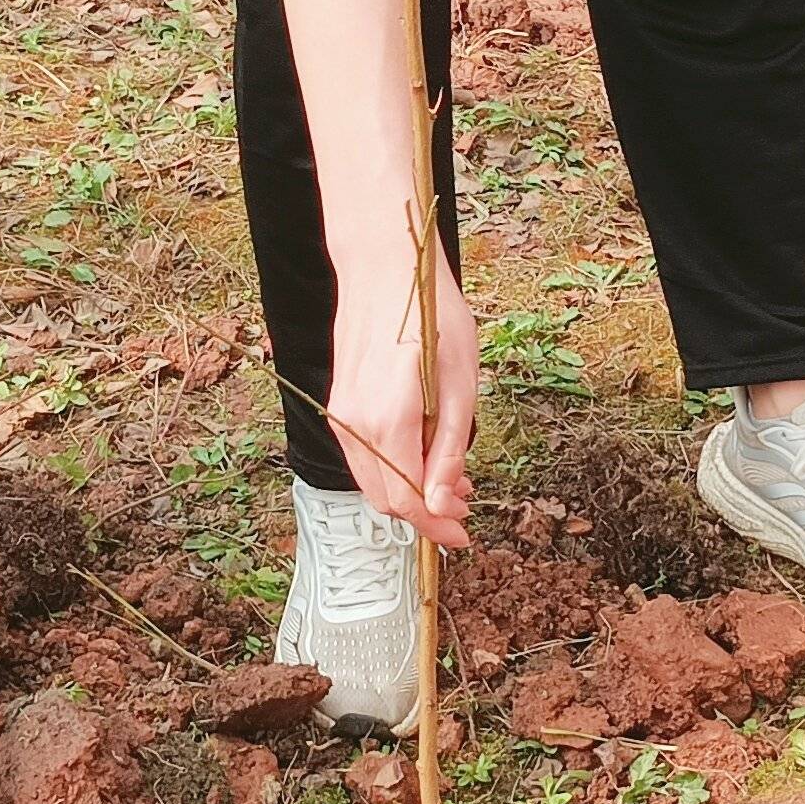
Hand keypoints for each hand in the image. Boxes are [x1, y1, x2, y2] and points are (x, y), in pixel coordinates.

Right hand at [322, 234, 477, 546]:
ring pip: (373, 479)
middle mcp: (355, 425)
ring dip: (410, 488)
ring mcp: (341, 415)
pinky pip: (363, 455)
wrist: (383, 269)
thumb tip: (444, 505)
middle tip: (465, 504)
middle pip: (385, 499)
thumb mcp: (459, 388)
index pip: (408, 501)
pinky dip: (392, 465)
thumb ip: (449, 453)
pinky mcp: (338, 404)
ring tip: (451, 475)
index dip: (437, 525)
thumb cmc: (430, 316)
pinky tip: (422, 449)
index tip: (464, 534)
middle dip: (426, 510)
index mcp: (388, 423)